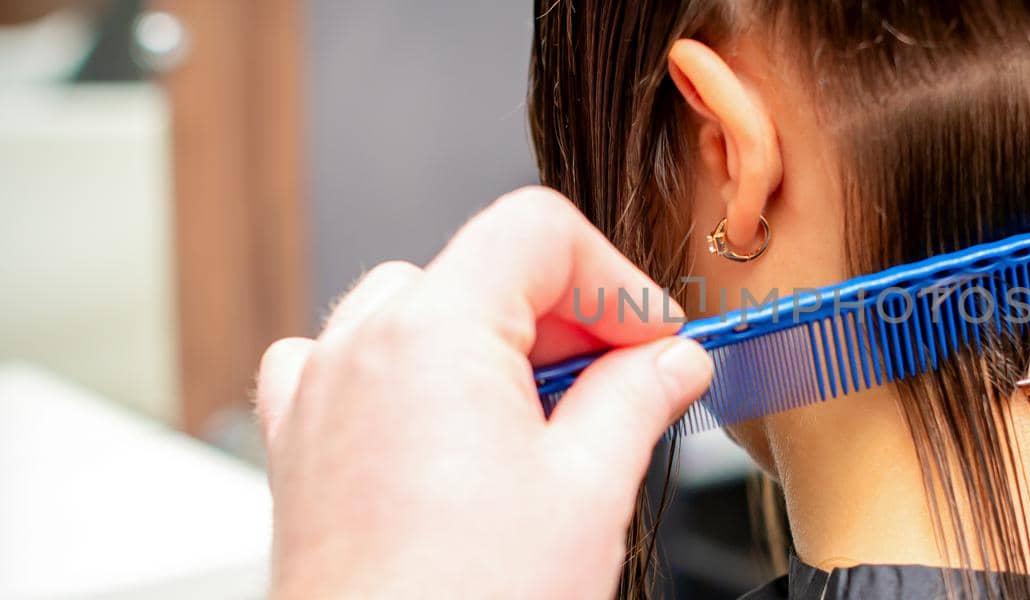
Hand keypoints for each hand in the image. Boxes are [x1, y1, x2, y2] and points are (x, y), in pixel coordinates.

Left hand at [254, 187, 712, 598]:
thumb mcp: (589, 490)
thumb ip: (639, 397)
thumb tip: (675, 361)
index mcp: (432, 334)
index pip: (538, 232)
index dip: (615, 280)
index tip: (654, 339)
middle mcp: (360, 348)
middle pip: (484, 267)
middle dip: (568, 318)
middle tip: (628, 383)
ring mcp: (319, 393)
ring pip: (419, 308)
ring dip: (495, 342)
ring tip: (548, 416)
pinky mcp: (300, 444)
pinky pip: (352, 363)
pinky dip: (413, 376)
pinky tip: (456, 430)